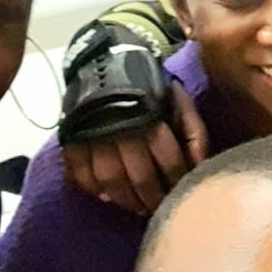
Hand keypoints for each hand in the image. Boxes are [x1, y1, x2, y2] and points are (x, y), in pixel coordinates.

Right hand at [62, 82, 208, 214]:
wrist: (107, 62)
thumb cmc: (150, 89)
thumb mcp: (179, 103)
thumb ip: (193, 132)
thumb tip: (200, 166)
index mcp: (151, 119)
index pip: (168, 162)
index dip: (176, 182)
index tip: (180, 195)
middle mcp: (121, 128)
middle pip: (139, 176)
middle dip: (152, 198)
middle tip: (158, 209)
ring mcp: (93, 134)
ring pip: (110, 180)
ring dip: (125, 199)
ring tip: (136, 207)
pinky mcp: (71, 137)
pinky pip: (79, 172)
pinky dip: (92, 188)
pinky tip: (106, 196)